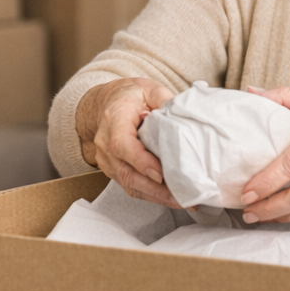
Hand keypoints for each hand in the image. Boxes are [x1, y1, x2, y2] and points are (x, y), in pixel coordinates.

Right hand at [75, 78, 180, 206]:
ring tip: (182, 201)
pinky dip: (151, 195)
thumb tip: (184, 118)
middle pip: (126, 172)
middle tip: (181, 196)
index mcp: (114, 118)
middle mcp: (105, 142)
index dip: (140, 161)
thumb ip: (165, 100)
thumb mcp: (149, 89)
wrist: (106, 103)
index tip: (160, 173)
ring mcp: (107, 160)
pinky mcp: (113, 170)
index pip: (122, 144)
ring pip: (129, 184)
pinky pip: (130, 186)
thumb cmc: (129, 96)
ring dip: (156, 196)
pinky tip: (171, 198)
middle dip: (155, 189)